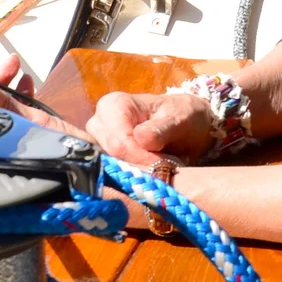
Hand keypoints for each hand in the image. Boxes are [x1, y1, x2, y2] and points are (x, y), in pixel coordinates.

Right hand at [87, 90, 214, 167]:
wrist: (183, 122)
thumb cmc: (181, 116)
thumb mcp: (179, 118)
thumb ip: (161, 129)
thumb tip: (141, 139)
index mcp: (113, 105)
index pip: (119, 143)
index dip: (142, 159)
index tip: (168, 166)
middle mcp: (99, 123)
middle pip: (112, 157)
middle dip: (141, 167)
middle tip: (169, 167)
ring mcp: (99, 141)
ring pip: (112, 168)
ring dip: (139, 173)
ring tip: (164, 166)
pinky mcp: (104, 156)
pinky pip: (115, 174)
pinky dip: (135, 176)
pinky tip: (153, 171)